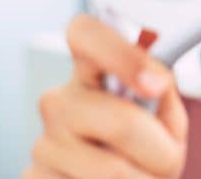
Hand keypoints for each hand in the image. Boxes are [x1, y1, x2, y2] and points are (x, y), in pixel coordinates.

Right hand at [24, 14, 187, 178]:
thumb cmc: (148, 147)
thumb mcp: (167, 116)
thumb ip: (165, 91)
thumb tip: (157, 78)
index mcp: (91, 70)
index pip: (86, 34)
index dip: (121, 54)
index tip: (157, 84)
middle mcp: (60, 101)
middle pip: (121, 122)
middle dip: (159, 149)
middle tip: (165, 158)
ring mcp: (43, 143)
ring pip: (112, 170)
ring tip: (141, 174)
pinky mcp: (33, 178)